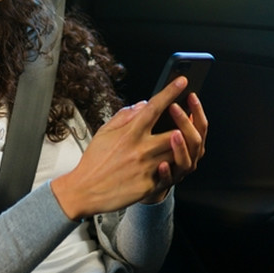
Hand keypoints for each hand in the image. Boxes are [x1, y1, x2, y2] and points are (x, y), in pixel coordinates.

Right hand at [50, 76, 192, 219]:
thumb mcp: (105, 131)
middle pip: (175, 133)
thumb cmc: (94, 160)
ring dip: (179, 148)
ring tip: (179, 144)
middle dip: (184, 127)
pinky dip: (169, 168)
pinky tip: (166, 165)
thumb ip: (125, 115)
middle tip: (188, 122)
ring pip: (175, 154)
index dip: (170, 92)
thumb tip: (143, 105)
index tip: (182, 82)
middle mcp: (140, 149)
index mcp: (130, 133)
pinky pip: (167, 174)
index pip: (154, 107)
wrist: (84, 190)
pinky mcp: (148, 185)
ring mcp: (146, 168)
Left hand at [142, 86, 208, 203]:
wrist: (139, 182)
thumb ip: (154, 117)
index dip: (197, 109)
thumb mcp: (152, 132)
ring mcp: (178, 171)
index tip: (190, 95)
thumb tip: (151, 101)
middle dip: (187, 123)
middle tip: (175, 107)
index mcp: (189, 142)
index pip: (199, 124)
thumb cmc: (148, 152)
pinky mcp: (164, 183)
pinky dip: (166, 171)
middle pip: (196, 140)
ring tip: (174, 134)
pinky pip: (168, 179)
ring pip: (186, 160)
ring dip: (181, 146)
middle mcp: (188, 156)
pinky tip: (161, 164)